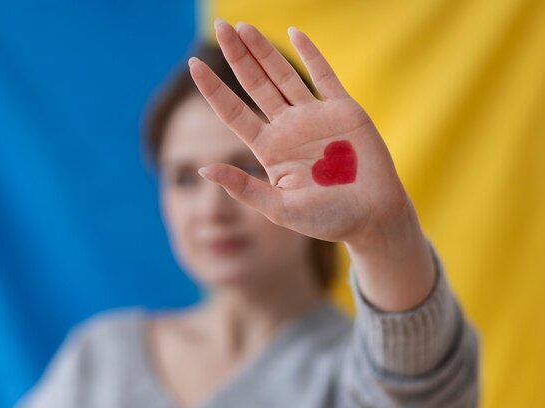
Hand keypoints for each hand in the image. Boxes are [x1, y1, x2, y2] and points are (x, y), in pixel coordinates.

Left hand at [191, 20, 435, 310]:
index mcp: (269, 150)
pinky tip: (293, 33)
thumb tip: (202, 169)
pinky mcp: (344, 110)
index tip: (193, 65)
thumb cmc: (327, 220)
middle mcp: (288, 128)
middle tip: (220, 26)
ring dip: (264, 50)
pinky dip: (311, 54)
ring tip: (243, 27)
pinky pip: (324, 76)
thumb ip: (244, 188)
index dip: (213, 89)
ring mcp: (315, 116)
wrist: (374, 217)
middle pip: (255, 84)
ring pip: (283, 75)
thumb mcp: (280, 209)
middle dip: (237, 56)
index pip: (233, 112)